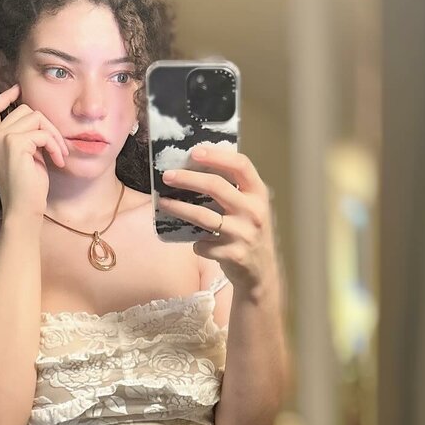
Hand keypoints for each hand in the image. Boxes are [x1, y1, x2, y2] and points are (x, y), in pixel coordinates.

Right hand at [0, 84, 68, 218]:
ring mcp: (1, 138)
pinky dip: (55, 145)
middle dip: (46, 124)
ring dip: (53, 134)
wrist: (23, 209)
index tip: (19, 90)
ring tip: (60, 154)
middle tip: (58, 145)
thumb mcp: (24, 156)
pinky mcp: (15, 144)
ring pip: (35, 117)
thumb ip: (24, 136)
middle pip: (23, 109)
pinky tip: (59, 161)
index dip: (4, 95)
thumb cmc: (27, 187)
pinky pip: (43, 133)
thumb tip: (37, 117)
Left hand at [159, 144, 279, 297]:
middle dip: (188, 179)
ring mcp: (244, 234)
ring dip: (179, 208)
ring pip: (203, 217)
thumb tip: (196, 167)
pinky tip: (194, 241)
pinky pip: (203, 244)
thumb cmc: (249, 232)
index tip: (194, 152)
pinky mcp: (233, 254)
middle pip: (216, 187)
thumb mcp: (250, 207)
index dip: (217, 156)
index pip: (241, 165)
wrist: (262, 272)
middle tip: (167, 176)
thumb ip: (233, 189)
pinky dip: (195, 242)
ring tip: (162, 202)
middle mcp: (253, 211)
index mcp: (258, 194)